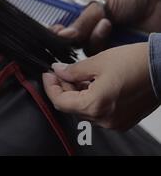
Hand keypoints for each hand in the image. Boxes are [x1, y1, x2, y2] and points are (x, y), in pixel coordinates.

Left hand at [42, 43, 159, 129]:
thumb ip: (73, 70)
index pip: (60, 102)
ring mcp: (115, 122)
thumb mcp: (97, 61)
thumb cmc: (136, 63)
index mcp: (96, 105)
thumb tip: (58, 71)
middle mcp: (104, 120)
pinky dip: (91, 98)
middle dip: (63, 88)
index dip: (50, 86)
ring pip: (85, 109)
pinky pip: (99, 111)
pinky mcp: (124, 119)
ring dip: (76, 93)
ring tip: (77, 74)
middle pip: (71, 107)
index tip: (48, 74)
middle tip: (61, 71)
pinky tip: (92, 82)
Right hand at [52, 0, 160, 54]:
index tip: (56, 34)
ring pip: (88, 51)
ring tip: (105, 23)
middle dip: (73, 40)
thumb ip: (82, 20)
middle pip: (73, 44)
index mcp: (84, 16)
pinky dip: (105, 46)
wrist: (159, 0)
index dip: (58, 34)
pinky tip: (109, 29)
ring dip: (93, 39)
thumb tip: (63, 35)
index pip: (65, 29)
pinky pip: (105, 57)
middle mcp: (91, 31)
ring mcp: (105, 43)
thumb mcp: (102, 3)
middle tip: (75, 34)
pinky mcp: (118, 54)